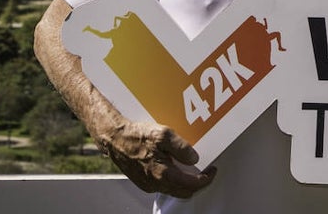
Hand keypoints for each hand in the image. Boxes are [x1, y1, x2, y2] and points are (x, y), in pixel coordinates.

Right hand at [101, 120, 215, 197]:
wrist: (115, 139)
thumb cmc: (137, 135)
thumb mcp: (164, 134)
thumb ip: (182, 148)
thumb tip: (194, 158)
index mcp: (163, 173)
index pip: (192, 185)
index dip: (206, 179)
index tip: (212, 170)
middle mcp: (155, 183)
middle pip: (184, 192)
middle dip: (197, 183)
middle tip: (204, 171)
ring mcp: (148, 184)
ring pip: (173, 190)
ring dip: (184, 183)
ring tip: (190, 168)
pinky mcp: (143, 182)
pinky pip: (163, 186)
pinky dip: (172, 180)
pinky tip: (173, 167)